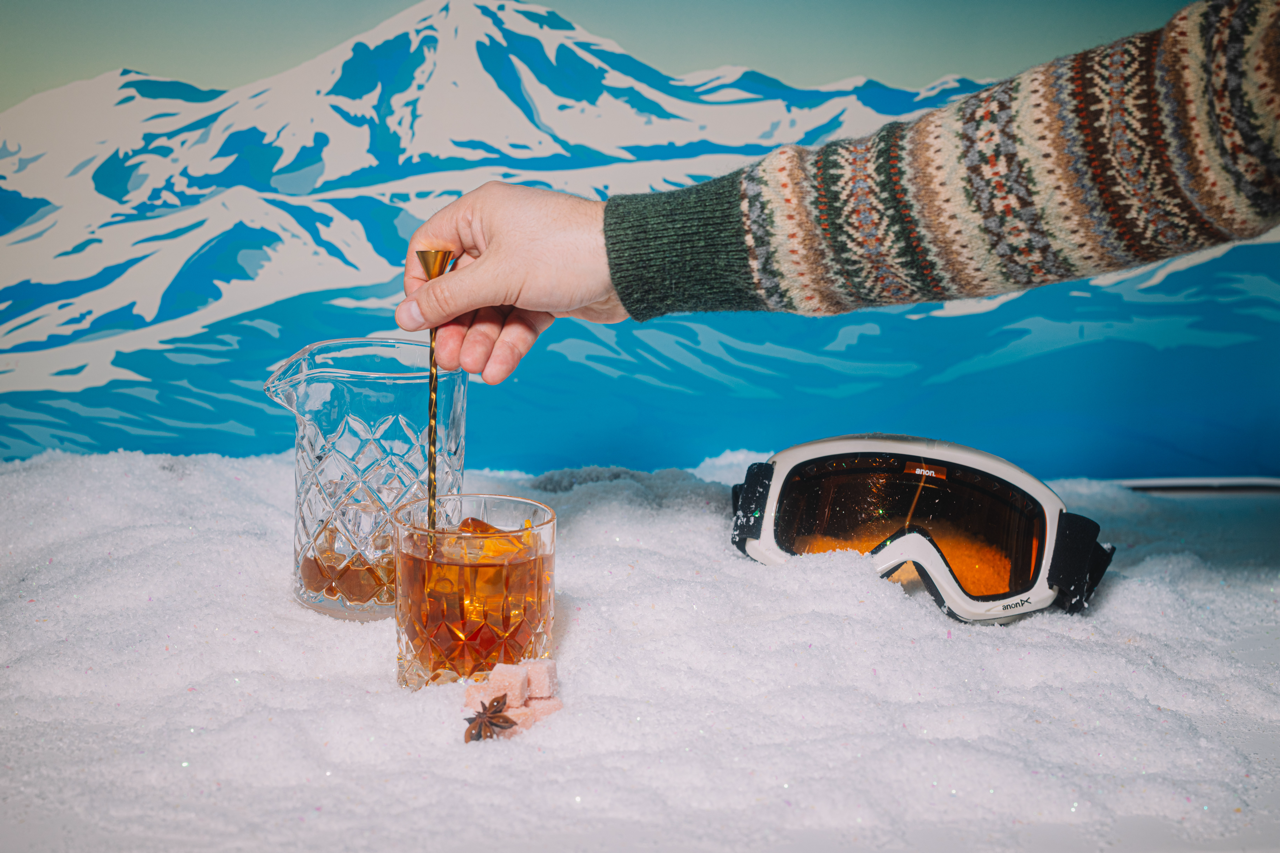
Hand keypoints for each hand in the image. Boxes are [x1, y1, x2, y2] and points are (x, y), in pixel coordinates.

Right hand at [398, 182, 626, 383]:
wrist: (630, 266)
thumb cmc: (567, 249)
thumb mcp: (497, 277)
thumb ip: (447, 299)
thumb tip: (404, 315)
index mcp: (479, 215)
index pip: (429, 248)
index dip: (421, 286)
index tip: (420, 319)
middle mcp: (498, 237)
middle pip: (460, 288)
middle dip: (454, 327)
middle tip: (448, 360)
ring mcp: (523, 266)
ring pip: (489, 310)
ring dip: (480, 342)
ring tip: (474, 369)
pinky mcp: (545, 292)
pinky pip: (517, 320)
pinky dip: (508, 345)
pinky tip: (498, 370)